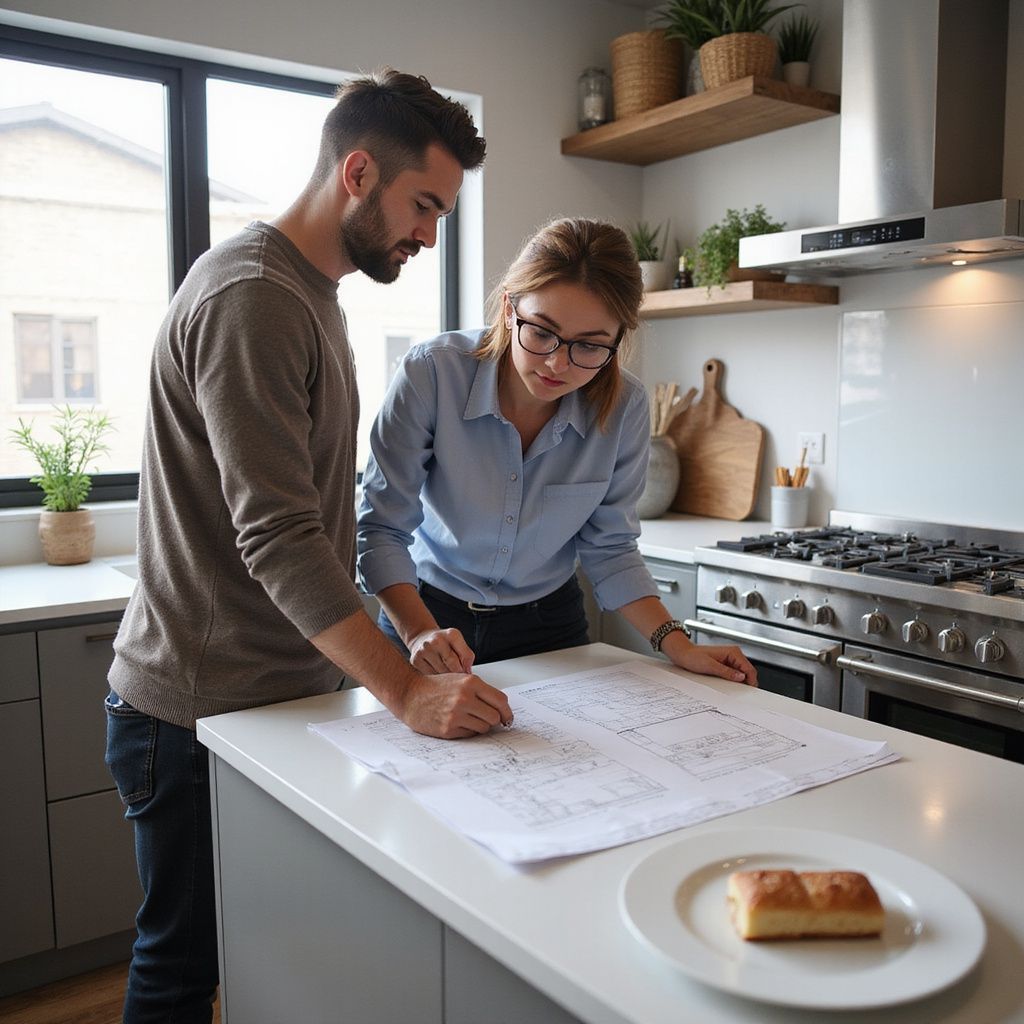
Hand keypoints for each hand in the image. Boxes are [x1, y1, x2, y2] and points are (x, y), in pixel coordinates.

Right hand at [397, 671, 513, 738]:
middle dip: (494, 719)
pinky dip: (468, 730)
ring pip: (484, 727)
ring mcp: (456, 715)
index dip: (507, 711)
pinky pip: (470, 734)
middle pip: (495, 717)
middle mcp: (464, 698)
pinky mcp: (448, 729)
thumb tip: (501, 708)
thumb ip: (481, 690)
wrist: (410, 694)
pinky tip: (458, 722)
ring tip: (469, 718)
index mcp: (470, 683)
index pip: (500, 700)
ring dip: (481, 725)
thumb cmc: (435, 686)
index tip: (507, 717)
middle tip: (487, 718)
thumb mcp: (460, 679)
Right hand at [408, 627, 475, 674]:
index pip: (464, 656)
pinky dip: (435, 678)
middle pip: (452, 665)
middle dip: (457, 674)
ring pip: (441, 672)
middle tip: (457, 677)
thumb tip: (467, 672)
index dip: (466, 668)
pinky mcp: (415, 660)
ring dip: (446, 678)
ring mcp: (424, 650)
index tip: (465, 672)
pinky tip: (436, 675)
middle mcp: (436, 640)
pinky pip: (430, 675)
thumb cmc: (443, 643)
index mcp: (451, 634)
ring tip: (446, 676)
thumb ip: (467, 656)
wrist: (422, 638)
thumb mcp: (458, 644)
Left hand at [667, 642, 758, 685]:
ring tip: (732, 688)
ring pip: (742, 674)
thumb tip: (741, 677)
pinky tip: (728, 684)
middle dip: (745, 682)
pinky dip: (733, 680)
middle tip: (740, 693)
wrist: (683, 654)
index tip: (749, 691)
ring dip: (739, 681)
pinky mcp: (726, 664)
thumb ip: (726, 672)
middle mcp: (733, 654)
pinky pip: (734, 674)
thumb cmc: (693, 657)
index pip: (749, 669)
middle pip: (747, 671)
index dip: (751, 681)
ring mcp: (730, 659)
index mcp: (733, 652)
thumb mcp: (710, 666)